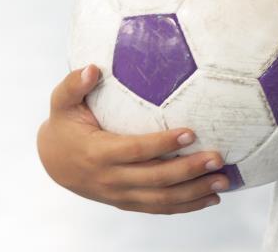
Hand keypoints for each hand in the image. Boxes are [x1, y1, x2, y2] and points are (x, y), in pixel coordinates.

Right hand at [37, 66, 229, 213]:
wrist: (53, 162)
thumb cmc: (64, 124)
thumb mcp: (61, 102)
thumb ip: (74, 84)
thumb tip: (92, 68)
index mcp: (97, 153)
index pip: (135, 150)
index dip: (162, 144)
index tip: (190, 133)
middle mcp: (110, 179)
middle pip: (155, 179)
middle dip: (188, 171)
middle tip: (218, 158)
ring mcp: (119, 194)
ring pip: (161, 199)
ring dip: (194, 192)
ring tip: (224, 181)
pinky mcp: (128, 201)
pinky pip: (159, 208)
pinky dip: (186, 206)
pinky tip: (211, 198)